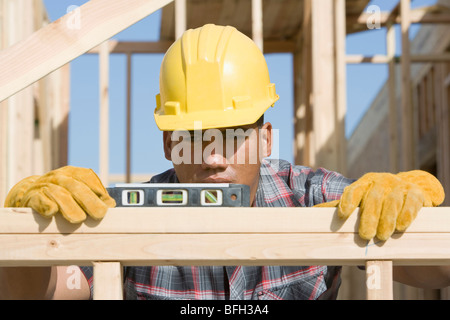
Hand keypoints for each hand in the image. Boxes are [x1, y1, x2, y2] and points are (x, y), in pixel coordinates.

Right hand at [4, 166, 115, 222]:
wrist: (29, 193)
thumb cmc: (61, 194)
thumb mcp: (76, 191)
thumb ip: (93, 196)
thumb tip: (111, 205)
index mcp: (73, 173)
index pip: (88, 177)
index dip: (99, 190)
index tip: (108, 204)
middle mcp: (60, 177)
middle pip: (76, 187)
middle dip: (89, 201)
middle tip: (99, 214)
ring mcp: (45, 186)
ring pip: (58, 194)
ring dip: (69, 206)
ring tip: (78, 219)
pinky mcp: (32, 197)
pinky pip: (39, 200)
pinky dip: (46, 205)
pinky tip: (52, 212)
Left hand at [315, 170, 444, 240]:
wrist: (408, 190)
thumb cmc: (376, 199)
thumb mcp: (359, 200)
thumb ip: (339, 206)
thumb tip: (311, 213)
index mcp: (363, 184)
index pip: (353, 191)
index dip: (348, 202)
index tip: (342, 215)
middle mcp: (380, 182)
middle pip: (373, 199)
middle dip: (369, 218)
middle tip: (366, 236)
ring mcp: (398, 186)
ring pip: (392, 202)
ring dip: (387, 219)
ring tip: (382, 236)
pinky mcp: (415, 193)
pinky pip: (410, 203)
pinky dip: (406, 215)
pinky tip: (401, 226)